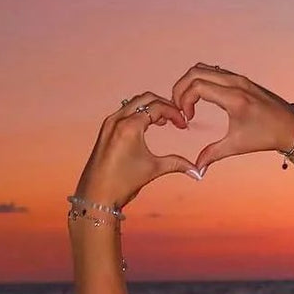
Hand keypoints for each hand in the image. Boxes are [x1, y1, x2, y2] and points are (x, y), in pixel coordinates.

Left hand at [73, 92, 197, 207]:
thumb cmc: (122, 183)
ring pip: (134, 102)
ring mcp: (109, 123)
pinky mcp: (106, 130)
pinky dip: (139, 113)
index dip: (174, 113)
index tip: (183, 124)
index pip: (157, 107)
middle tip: (176, 117)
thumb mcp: (153, 169)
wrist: (96, 195)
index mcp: (129, 126)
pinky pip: (125, 111)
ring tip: (164, 121)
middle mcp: (117, 120)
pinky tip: (148, 126)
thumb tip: (197, 171)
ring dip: (150, 107)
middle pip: (145, 98)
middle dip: (164, 105)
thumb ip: (176, 164)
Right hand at [170, 65, 293, 172]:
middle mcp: (236, 82)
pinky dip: (201, 80)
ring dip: (190, 82)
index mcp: (234, 97)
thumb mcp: (237, 146)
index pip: (197, 86)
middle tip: (179, 107)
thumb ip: (213, 154)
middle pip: (195, 72)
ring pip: (203, 68)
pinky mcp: (241, 79)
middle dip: (180, 88)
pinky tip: (200, 99)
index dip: (184, 100)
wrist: (291, 127)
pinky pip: (214, 71)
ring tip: (187, 103)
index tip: (186, 118)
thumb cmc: (266, 136)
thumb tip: (197, 169)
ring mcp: (239, 78)